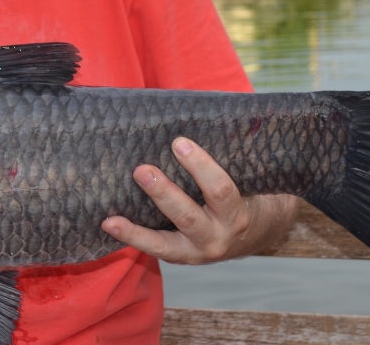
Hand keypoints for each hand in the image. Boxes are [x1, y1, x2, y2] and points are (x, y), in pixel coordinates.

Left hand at [100, 137, 294, 263]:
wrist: (259, 234)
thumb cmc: (248, 195)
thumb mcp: (247, 179)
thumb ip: (229, 156)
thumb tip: (201, 113)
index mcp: (237, 215)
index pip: (220, 190)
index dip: (200, 166)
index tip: (180, 143)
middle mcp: (218, 238)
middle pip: (188, 217)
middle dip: (164, 194)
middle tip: (142, 171)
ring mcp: (197, 252)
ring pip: (165, 242)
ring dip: (137, 227)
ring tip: (113, 216)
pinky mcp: (180, 257)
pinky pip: (154, 249)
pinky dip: (131, 238)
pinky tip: (109, 225)